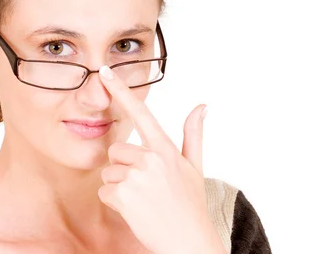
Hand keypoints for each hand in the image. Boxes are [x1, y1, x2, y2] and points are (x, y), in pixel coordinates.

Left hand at [97, 65, 225, 253]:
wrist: (188, 241)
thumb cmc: (190, 204)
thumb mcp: (195, 166)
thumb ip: (193, 134)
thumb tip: (203, 106)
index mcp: (165, 149)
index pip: (141, 113)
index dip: (122, 91)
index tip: (105, 72)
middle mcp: (150, 159)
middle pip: (116, 151)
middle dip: (123, 167)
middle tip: (144, 186)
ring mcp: (136, 177)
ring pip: (108, 173)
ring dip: (119, 187)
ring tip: (142, 200)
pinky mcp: (123, 195)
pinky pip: (105, 192)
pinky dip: (115, 202)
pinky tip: (134, 210)